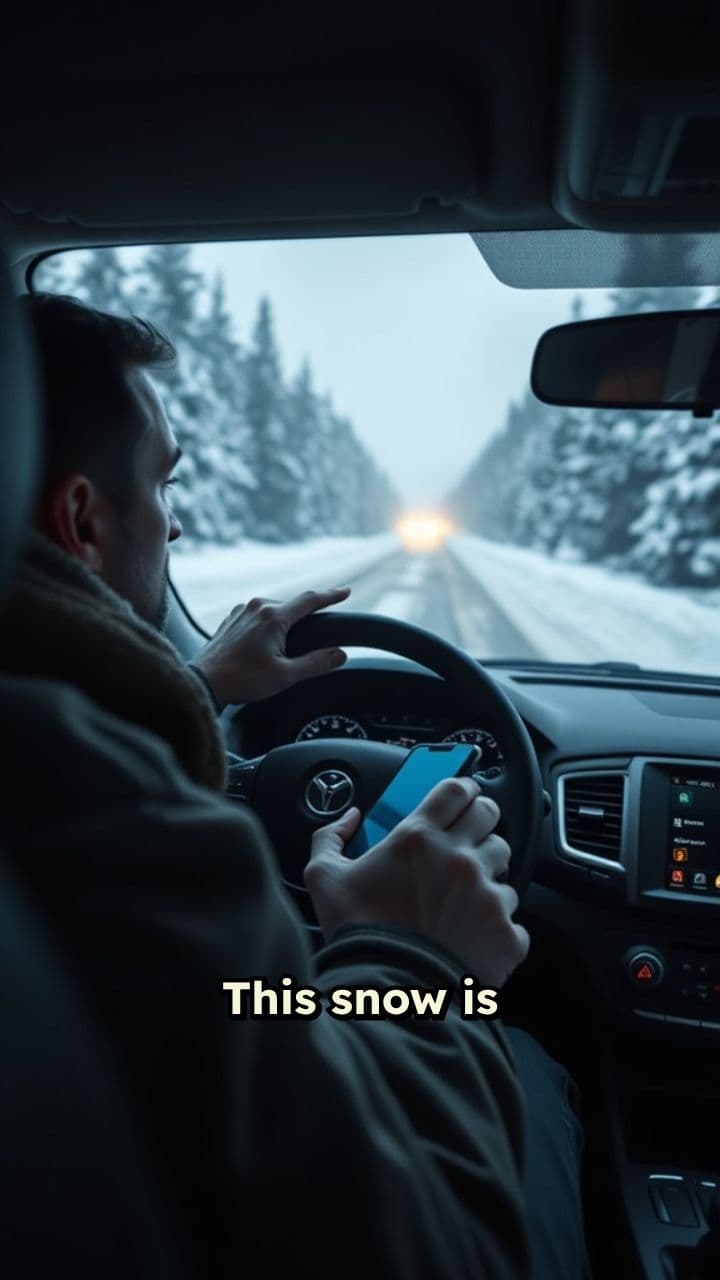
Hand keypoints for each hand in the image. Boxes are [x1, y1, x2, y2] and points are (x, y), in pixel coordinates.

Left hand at [193, 586, 350, 708]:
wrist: (204, 682)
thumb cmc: (242, 680)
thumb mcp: (285, 675)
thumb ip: (316, 663)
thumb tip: (340, 655)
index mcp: (273, 617)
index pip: (310, 600)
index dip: (331, 595)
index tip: (345, 591)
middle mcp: (257, 607)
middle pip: (292, 606)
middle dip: (306, 616)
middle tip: (317, 631)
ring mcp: (242, 611)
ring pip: (274, 610)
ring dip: (285, 621)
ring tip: (287, 645)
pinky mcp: (231, 618)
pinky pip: (257, 614)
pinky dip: (268, 624)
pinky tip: (265, 644)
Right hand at [304, 776, 528, 986]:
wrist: (388, 993)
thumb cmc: (360, 936)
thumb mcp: (324, 880)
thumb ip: (330, 838)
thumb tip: (350, 819)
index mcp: (418, 838)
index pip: (457, 788)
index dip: (462, 789)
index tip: (461, 797)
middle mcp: (459, 858)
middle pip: (490, 816)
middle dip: (480, 824)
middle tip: (465, 842)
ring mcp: (488, 894)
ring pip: (505, 866)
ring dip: (487, 878)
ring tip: (462, 901)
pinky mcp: (507, 931)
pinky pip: (514, 918)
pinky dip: (497, 927)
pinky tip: (472, 938)